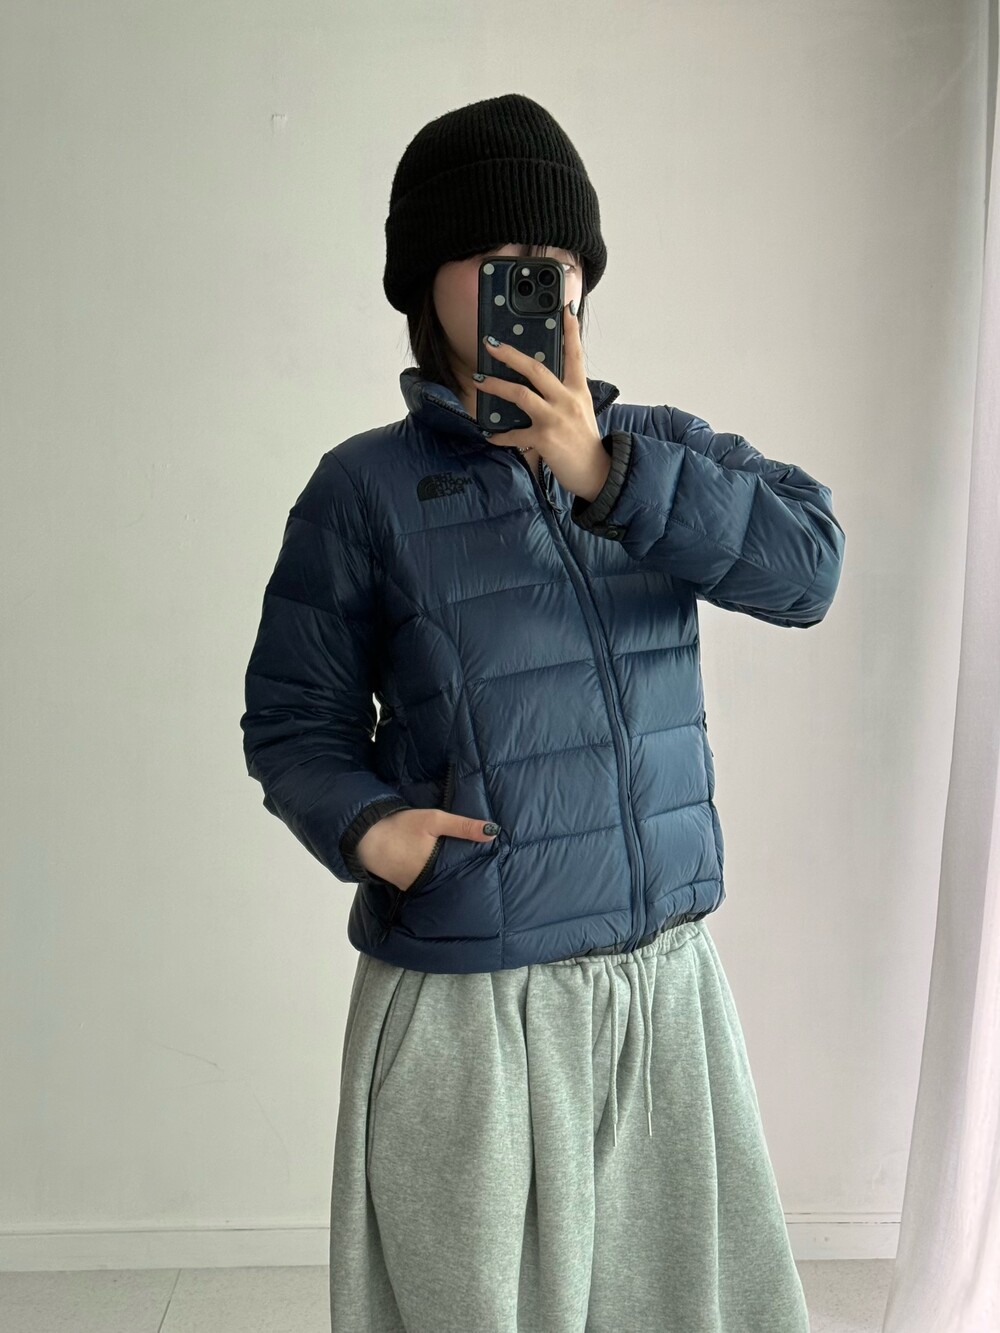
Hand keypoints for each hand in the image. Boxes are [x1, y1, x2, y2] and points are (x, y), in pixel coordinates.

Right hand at [356, 806, 499, 891]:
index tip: (484, 870)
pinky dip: (424, 875)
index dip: (470, 871)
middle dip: (456, 875)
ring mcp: (409, 885)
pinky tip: (428, 867)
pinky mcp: (399, 883)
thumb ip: (462, 826)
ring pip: (432, 882)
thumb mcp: (434, 820)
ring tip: (454, 868)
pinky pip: (418, 881)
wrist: (364, 835)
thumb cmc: (400, 826)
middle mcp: (423, 883)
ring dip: (440, 876)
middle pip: (446, 879)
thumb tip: (493, 832)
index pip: (459, 874)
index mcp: (434, 869)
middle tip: (472, 869)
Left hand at [477, 300, 612, 502]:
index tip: (565, 307)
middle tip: (491, 344)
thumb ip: (563, 394)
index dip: (570, 330)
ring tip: (479, 380)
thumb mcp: (580, 410)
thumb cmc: (585, 442)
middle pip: (536, 369)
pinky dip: (500, 435)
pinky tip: (489, 434)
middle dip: (510, 355)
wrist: (597, 473)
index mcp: (578, 390)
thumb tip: (538, 384)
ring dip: (496, 386)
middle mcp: (567, 400)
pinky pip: (515, 434)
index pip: (575, 354)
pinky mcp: (545, 438)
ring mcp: (555, 418)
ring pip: (521, 394)